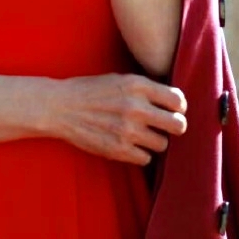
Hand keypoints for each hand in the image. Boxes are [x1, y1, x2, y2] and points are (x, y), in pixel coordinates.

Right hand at [49, 72, 186, 164]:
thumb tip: (172, 101)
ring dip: (155, 141)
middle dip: (175, 127)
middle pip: (178, 125)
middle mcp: (136, 107)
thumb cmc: (90, 90)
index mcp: (137, 85)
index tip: (173, 110)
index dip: (178, 107)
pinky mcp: (118, 150)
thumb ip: (145, 88)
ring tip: (142, 135)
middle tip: (166, 127)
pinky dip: (140, 154)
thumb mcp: (119, 79)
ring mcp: (127, 130)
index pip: (177, 100)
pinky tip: (129, 145)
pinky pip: (146, 158)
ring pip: (163, 144)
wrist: (60, 107)